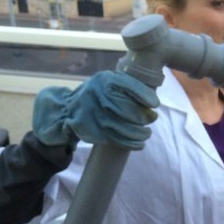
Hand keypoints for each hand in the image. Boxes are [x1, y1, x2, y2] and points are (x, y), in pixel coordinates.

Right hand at [33, 70, 159, 149]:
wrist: (67, 109)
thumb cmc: (97, 93)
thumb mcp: (108, 81)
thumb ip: (128, 86)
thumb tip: (154, 103)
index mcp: (105, 80)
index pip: (131, 87)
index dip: (146, 96)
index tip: (155, 104)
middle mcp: (98, 96)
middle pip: (131, 111)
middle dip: (146, 117)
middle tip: (152, 118)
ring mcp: (95, 116)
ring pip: (127, 129)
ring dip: (142, 133)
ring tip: (146, 133)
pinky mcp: (94, 132)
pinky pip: (120, 141)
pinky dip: (134, 143)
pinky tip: (140, 143)